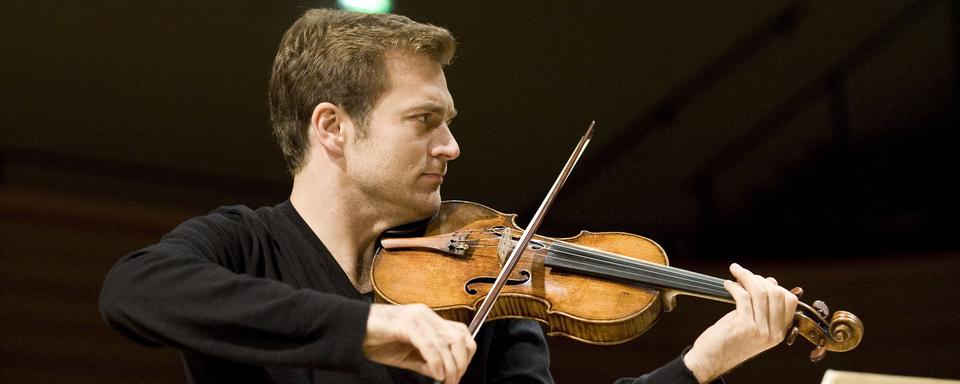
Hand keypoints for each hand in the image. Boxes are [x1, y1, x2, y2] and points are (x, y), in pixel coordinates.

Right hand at [363, 303, 476, 383]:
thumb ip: (426, 362)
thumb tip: (443, 374)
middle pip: (459, 337)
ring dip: (451, 366)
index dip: (465, 355)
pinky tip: (436, 374)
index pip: (461, 333)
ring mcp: (417, 317)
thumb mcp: (406, 355)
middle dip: (461, 363)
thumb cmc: (375, 340)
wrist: (351, 329)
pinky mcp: (407, 323)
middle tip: (453, 381)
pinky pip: (429, 345)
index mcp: (428, 319)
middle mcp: (426, 315)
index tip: (458, 374)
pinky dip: (436, 362)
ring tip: (447, 380)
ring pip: (446, 342)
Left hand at [683, 263, 798, 382]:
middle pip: (776, 293)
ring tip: (735, 273)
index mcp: (779, 332)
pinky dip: (735, 286)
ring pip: (760, 292)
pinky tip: (728, 285)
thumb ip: (763, 307)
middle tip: (743, 274)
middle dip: (758, 278)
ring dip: (746, 277)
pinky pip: (743, 296)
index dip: (775, 285)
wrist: (711, 360)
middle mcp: (772, 332)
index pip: (790, 301)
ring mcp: (760, 330)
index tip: (759, 279)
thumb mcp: (753, 325)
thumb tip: (770, 281)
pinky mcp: (743, 326)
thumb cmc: (729, 340)